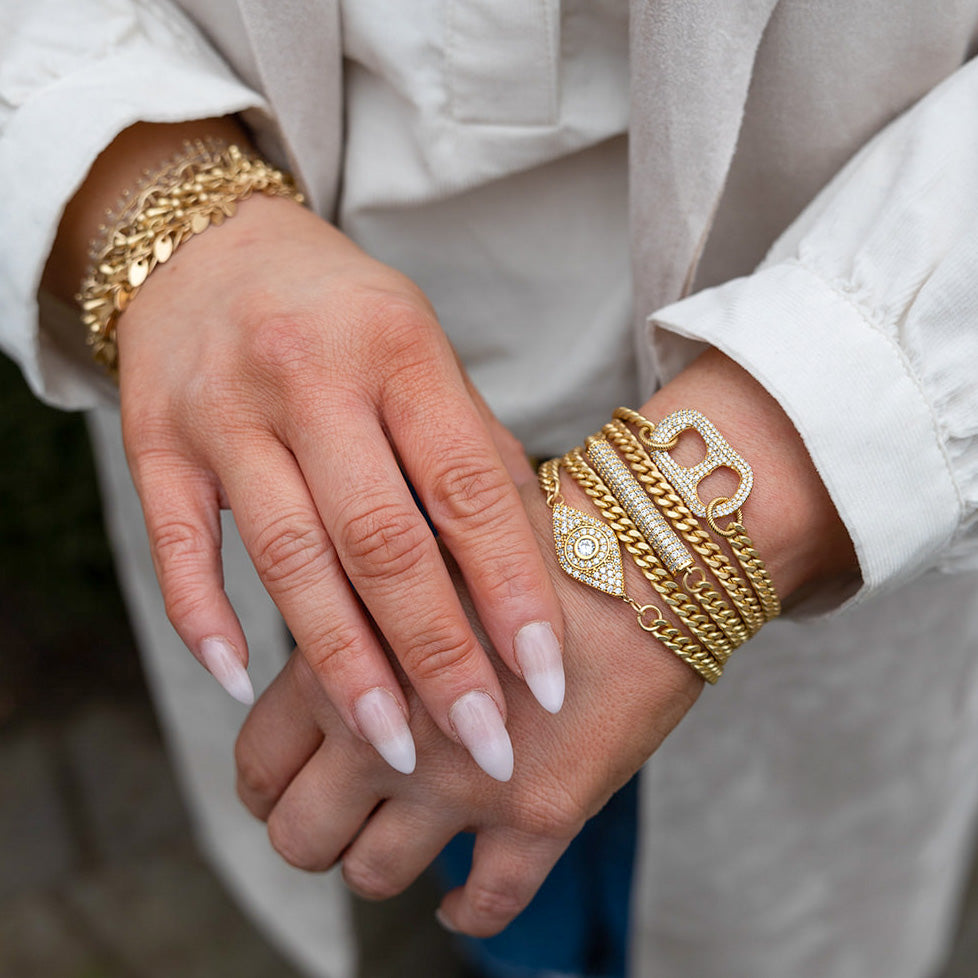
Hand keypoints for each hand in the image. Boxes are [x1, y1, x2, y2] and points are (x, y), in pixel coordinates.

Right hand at [115, 190, 564, 778]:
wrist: (211, 245)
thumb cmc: (344, 315)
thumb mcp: (423, 352)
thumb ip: (470, 451)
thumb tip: (528, 571)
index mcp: (399, 346)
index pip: (468, 488)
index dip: (513, 589)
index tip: (548, 680)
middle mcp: (310, 375)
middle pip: (381, 540)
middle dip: (439, 657)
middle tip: (483, 746)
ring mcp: (223, 410)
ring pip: (288, 558)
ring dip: (343, 666)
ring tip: (391, 747)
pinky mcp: (155, 440)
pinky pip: (179, 546)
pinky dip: (208, 622)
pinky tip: (246, 687)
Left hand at [234, 480, 702, 935]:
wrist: (640, 554)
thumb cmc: (529, 535)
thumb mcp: (420, 543)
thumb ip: (363, 593)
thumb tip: (330, 615)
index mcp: (346, 662)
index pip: (259, 760)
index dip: (267, 785)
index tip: (288, 785)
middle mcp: (387, 733)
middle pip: (300, 836)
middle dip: (313, 836)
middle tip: (340, 818)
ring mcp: (460, 784)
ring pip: (373, 877)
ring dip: (380, 866)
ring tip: (403, 839)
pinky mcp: (538, 815)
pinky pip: (487, 901)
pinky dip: (468, 910)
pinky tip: (462, 892)